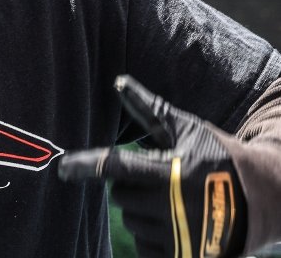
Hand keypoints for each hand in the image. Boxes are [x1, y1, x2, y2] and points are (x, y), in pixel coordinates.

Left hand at [59, 75, 246, 257]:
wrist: (266, 199)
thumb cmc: (219, 156)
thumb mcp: (188, 129)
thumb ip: (149, 108)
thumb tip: (118, 81)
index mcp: (172, 173)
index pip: (116, 168)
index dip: (85, 167)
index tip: (62, 169)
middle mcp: (174, 208)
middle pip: (121, 198)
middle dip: (133, 188)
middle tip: (160, 181)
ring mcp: (179, 237)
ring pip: (131, 223)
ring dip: (143, 212)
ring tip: (173, 202)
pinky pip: (144, 248)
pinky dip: (152, 236)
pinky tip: (176, 224)